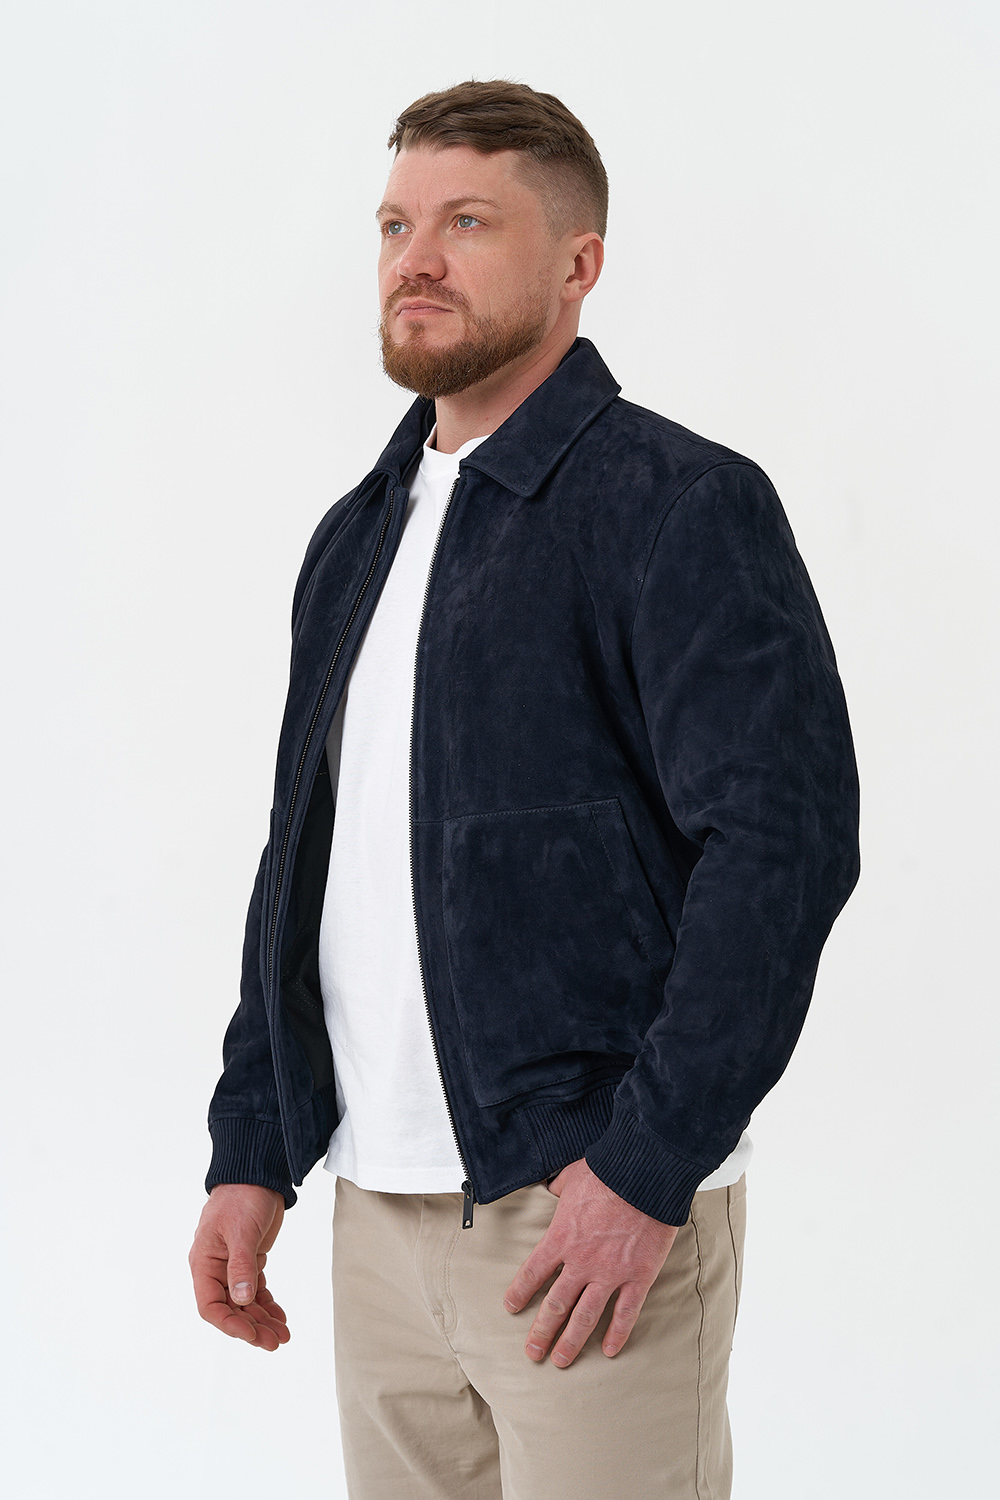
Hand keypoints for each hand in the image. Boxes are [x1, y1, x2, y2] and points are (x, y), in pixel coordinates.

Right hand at [188, 1183, 289, 1350]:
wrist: (258, 1174)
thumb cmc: (242, 1197)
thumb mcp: (241, 1231)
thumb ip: (241, 1265)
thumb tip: (242, 1300)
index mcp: (204, 1262)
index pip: (209, 1305)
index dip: (229, 1324)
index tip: (251, 1334)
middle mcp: (215, 1268)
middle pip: (230, 1309)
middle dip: (251, 1327)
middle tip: (274, 1342)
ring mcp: (232, 1266)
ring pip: (245, 1303)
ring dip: (262, 1320)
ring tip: (282, 1335)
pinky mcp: (250, 1261)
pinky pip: (256, 1291)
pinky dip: (268, 1305)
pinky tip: (280, 1317)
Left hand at [503, 1158, 678, 1367]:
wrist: (644, 1175)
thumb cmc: (607, 1172)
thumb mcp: (571, 1176)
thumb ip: (557, 1188)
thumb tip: (549, 1187)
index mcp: (560, 1238)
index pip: (532, 1273)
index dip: (520, 1293)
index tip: (511, 1308)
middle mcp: (581, 1262)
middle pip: (555, 1304)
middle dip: (542, 1331)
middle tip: (532, 1351)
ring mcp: (610, 1273)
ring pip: (585, 1317)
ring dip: (571, 1341)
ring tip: (560, 1361)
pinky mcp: (638, 1277)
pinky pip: (626, 1313)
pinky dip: (617, 1334)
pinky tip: (609, 1350)